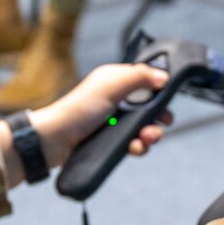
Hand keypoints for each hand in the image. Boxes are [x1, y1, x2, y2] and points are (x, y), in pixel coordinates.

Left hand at [0, 63, 171, 186]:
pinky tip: (134, 148)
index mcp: (115, 82)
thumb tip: (163, 76)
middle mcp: (116, 100)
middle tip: (163, 123)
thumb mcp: (110, 86)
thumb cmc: (78, 110)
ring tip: (145, 140)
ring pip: (143, 128)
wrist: (55, 141)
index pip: (144, 81)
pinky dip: (138, 147)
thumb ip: (138, 77)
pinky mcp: (111, 141)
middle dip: (158, 117)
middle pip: (148, 108)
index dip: (159, 90)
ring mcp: (114, 122)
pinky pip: (133, 144)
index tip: (167, 100)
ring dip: (150, 135)